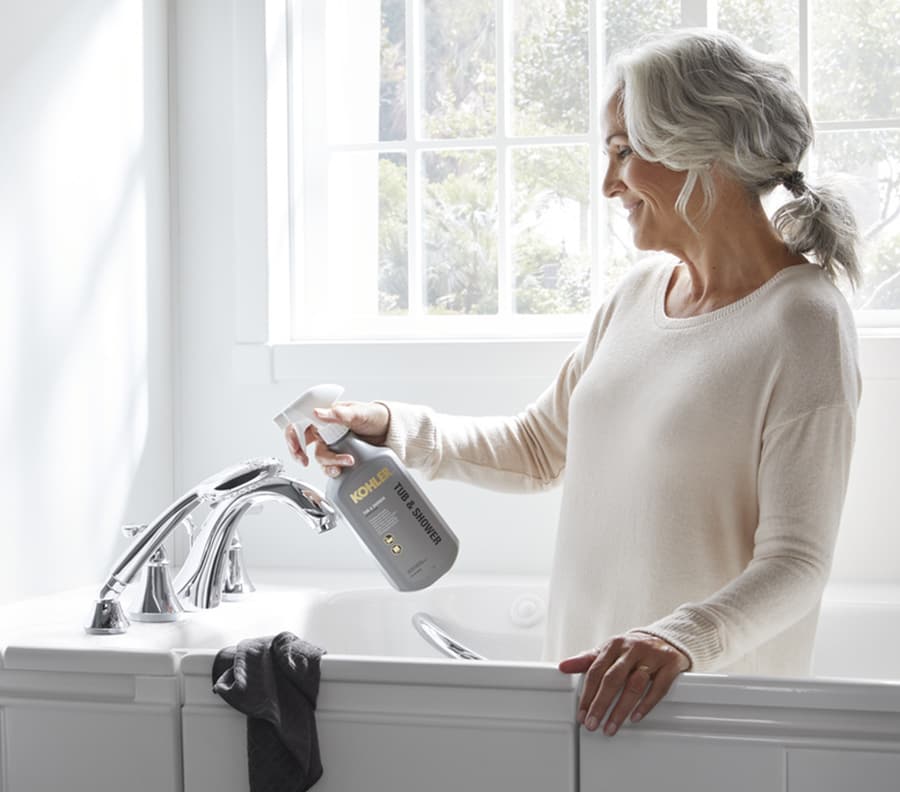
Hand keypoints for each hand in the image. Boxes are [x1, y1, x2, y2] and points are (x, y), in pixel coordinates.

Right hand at [284, 400, 390, 476]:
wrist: (392, 432)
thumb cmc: (375, 416)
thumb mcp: (360, 412)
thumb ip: (340, 413)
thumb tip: (318, 412)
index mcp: (326, 416)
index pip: (300, 423)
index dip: (292, 435)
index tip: (295, 446)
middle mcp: (326, 432)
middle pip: (303, 444)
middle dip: (301, 454)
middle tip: (304, 460)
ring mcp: (333, 446)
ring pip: (320, 458)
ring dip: (329, 462)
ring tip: (347, 460)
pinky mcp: (341, 459)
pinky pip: (331, 468)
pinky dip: (335, 470)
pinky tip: (344, 469)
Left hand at [558, 632, 689, 735]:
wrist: (665, 638)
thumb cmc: (631, 650)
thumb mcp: (609, 652)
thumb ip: (587, 661)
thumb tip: (563, 666)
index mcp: (613, 645)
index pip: (596, 671)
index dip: (587, 694)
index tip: (581, 714)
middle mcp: (632, 649)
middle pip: (612, 679)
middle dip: (600, 704)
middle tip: (592, 724)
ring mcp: (652, 656)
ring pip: (634, 685)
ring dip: (621, 709)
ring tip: (611, 726)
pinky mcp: (670, 664)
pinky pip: (658, 687)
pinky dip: (646, 704)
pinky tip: (635, 717)